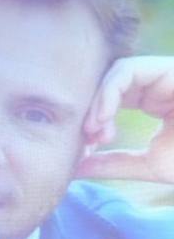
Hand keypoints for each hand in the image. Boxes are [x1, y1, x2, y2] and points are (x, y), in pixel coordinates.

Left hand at [78, 56, 173, 182]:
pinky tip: (103, 118)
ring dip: (96, 101)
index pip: (109, 100)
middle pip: (108, 84)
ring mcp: (166, 74)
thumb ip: (114, 164)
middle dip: (90, 110)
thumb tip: (74, 169)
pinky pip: (127, 70)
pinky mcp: (170, 70)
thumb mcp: (152, 165)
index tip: (84, 149)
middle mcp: (158, 84)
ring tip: (93, 131)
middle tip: (85, 140)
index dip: (91, 121)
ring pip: (115, 74)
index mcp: (154, 101)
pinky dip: (108, 93)